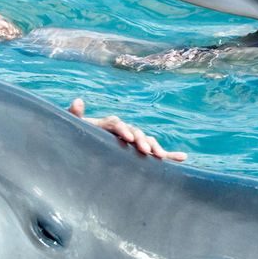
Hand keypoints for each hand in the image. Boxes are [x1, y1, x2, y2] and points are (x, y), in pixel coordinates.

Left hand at [68, 99, 186, 161]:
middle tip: (144, 150)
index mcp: (107, 125)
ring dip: (155, 148)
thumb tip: (77, 100)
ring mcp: (133, 141)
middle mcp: (123, 131)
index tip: (128, 137)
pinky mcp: (139, 153)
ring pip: (147, 142)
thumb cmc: (76, 136)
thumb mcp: (73, 126)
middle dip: (142, 140)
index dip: (123, 129)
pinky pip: (156, 153)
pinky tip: (184, 158)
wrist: (82, 147)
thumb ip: (73, 115)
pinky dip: (171, 155)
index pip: (116, 124)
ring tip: (161, 156)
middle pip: (136, 132)